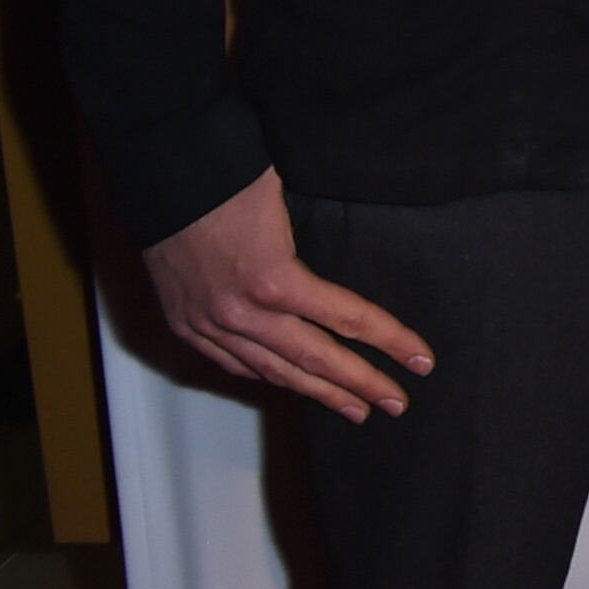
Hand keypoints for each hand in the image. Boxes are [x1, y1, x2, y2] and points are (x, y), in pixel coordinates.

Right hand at [144, 169, 432, 421]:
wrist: (164, 180)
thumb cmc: (236, 180)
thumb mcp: (290, 209)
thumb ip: (315, 256)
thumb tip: (346, 286)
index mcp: (275, 280)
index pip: (348, 320)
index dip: (391, 342)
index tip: (423, 362)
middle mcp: (243, 314)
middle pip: (315, 359)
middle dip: (361, 385)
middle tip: (398, 405)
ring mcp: (209, 325)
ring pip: (274, 370)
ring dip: (318, 392)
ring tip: (355, 409)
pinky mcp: (186, 326)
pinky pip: (234, 364)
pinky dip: (268, 376)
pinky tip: (292, 384)